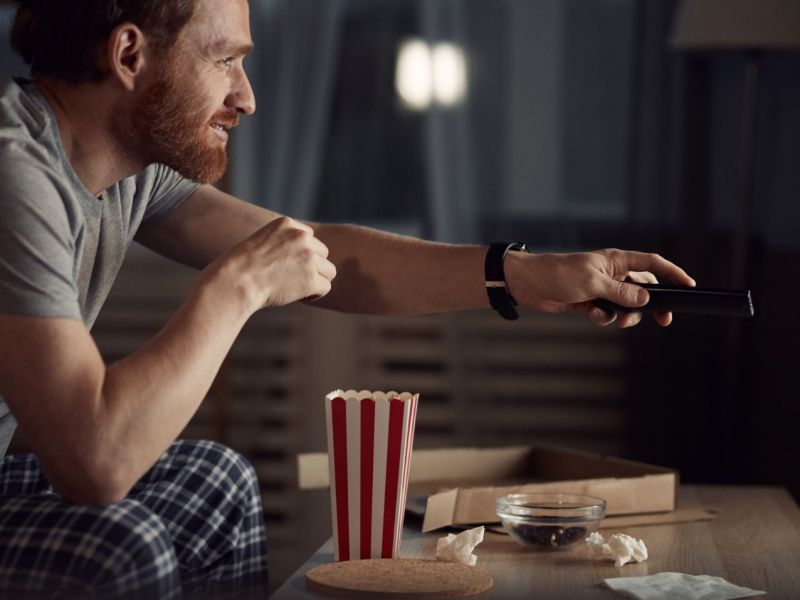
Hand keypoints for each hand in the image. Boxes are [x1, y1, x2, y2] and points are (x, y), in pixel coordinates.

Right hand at [205, 217, 336, 312]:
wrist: (234, 282)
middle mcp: (301, 237)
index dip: (301, 254)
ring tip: (296, 289)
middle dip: (311, 267)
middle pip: (322, 253)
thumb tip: (306, 258)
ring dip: (316, 280)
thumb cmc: (241, 268)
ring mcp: (308, 257)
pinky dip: (314, 295)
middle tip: (292, 279)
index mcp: (287, 224)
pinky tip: (299, 297)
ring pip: (328, 271)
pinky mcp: (311, 278)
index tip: (285, 265)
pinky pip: (325, 287)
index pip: (309, 237)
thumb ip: (283, 243)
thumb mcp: (261, 243)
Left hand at [503, 248, 694, 327]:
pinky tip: (592, 315)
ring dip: (627, 315)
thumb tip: (647, 299)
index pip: (652, 264)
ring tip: (621, 322)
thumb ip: (621, 293)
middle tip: (664, 321)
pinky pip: (607, 312)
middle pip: (643, 288)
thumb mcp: (593, 283)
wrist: (529, 284)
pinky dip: (603, 317)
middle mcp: (612, 273)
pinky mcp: (590, 301)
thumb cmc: (559, 274)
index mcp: (616, 260)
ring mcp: (602, 288)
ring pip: (626, 304)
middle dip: (653, 304)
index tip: (689, 285)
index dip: (672, 273)